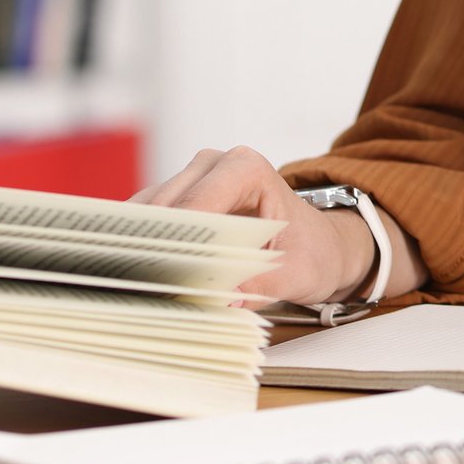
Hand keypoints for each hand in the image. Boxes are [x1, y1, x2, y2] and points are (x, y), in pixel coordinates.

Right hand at [131, 146, 378, 307]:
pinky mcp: (177, 200)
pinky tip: (148, 280)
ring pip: (149, 215)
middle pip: (167, 208)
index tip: (169, 279)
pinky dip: (145, 250)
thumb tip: (224, 299)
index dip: (180, 241)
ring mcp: (191, 179)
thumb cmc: (313, 252)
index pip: (198, 204)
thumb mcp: (299, 274)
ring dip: (146, 250)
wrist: (319, 245)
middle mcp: (213, 164)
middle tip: (156, 293)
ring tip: (150, 290)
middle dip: (159, 249)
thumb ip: (262, 285)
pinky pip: (148, 223)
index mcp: (247, 169)